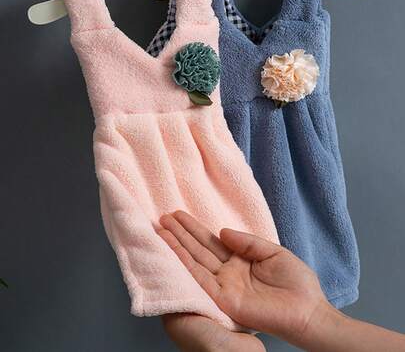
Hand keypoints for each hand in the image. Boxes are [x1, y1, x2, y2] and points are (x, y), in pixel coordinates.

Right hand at [158, 211, 327, 347]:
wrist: (308, 310)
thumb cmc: (296, 282)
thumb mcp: (272, 252)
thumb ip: (247, 241)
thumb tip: (222, 231)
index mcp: (238, 260)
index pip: (211, 242)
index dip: (194, 229)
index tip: (178, 215)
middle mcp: (227, 272)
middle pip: (198, 249)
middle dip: (180, 233)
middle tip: (163, 217)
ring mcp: (223, 286)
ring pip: (194, 262)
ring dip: (177, 246)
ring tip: (161, 229)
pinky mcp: (223, 299)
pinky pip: (200, 279)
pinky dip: (185, 264)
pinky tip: (173, 250)